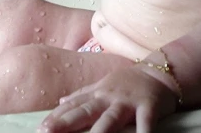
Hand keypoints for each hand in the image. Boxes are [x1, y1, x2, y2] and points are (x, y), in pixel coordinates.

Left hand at [37, 66, 178, 132]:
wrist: (159, 73)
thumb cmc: (128, 83)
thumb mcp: (103, 85)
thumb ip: (83, 95)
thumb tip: (60, 102)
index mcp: (98, 94)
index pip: (73, 107)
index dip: (56, 117)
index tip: (40, 128)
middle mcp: (110, 97)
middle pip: (85, 112)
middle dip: (65, 122)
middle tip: (46, 132)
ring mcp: (128, 102)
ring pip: (111, 118)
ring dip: (99, 131)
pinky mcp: (148, 107)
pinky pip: (145, 123)